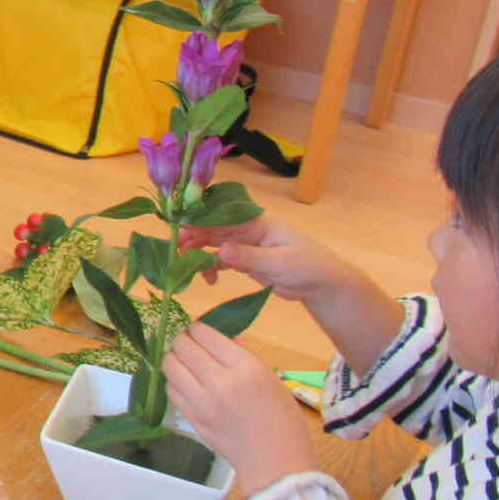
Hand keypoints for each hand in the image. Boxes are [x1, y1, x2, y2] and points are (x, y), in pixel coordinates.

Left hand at [163, 322, 318, 497]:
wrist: (275, 462)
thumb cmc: (283, 419)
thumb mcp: (272, 379)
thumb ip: (244, 355)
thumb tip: (223, 338)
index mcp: (245, 368)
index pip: (205, 335)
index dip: (198, 328)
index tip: (199, 330)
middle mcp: (219, 381)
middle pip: (182, 347)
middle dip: (182, 340)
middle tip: (188, 343)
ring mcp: (202, 402)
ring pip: (170, 366)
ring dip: (174, 359)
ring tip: (183, 361)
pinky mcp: (192, 419)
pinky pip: (171, 390)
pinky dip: (174, 381)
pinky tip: (184, 382)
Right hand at [179, 216, 338, 298]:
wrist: (322, 284)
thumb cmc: (307, 267)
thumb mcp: (279, 263)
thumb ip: (249, 258)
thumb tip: (220, 251)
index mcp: (257, 221)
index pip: (222, 215)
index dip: (199, 220)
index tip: (180, 230)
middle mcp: (247, 229)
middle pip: (213, 227)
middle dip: (193, 237)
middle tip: (176, 251)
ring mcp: (245, 244)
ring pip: (213, 243)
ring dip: (198, 253)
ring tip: (185, 267)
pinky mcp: (245, 260)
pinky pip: (221, 259)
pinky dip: (211, 268)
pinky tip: (209, 280)